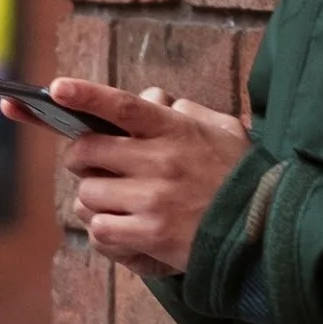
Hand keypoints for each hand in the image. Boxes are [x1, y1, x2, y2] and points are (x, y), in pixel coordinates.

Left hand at [19, 80, 252, 275]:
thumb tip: (154, 98)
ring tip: (115, 202)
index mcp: (176, 131)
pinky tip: (123, 229)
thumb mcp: (223, 131)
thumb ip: (187, 111)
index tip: (56, 88)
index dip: (87, 95)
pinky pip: (100, 230)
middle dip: (79, 157)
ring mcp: (154, 200)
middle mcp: (161, 162)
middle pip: (88, 150)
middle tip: (89, 164)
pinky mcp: (151, 235)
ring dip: (93, 198)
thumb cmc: (241, 178)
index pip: (124, 106)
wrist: (266, 231)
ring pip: (88, 193)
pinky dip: (104, 230)